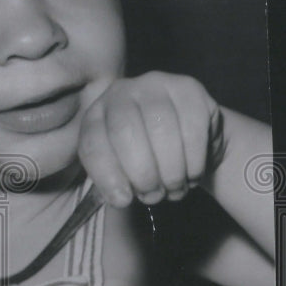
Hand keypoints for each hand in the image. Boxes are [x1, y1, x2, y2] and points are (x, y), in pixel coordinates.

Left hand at [78, 72, 224, 206]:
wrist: (192, 138)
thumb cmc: (149, 156)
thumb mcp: (123, 167)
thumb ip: (115, 181)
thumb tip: (121, 197)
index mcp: (96, 114)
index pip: (92, 144)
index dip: (107, 176)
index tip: (124, 200)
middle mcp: (121, 92)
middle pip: (125, 132)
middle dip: (141, 173)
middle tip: (153, 195)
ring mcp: (155, 85)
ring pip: (161, 130)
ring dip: (170, 171)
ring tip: (174, 189)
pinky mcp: (189, 89)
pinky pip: (192, 129)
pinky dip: (193, 161)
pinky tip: (192, 174)